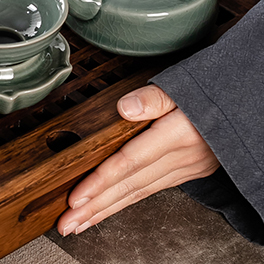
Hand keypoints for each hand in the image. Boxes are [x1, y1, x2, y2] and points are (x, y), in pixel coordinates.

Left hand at [57, 84, 218, 235]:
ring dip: (106, 210)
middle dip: (95, 207)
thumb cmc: (209, 95)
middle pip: (129, 186)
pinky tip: (106, 209)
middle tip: (66, 222)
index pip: (130, 163)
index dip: (101, 181)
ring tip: (78, 222)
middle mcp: (179, 158)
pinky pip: (148, 190)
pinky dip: (125, 201)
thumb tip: (124, 107)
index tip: (76, 197)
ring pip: (138, 193)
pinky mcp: (184, 172)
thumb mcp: (182, 86)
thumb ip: (153, 97)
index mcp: (176, 136)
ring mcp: (183, 168)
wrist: (243, 110)